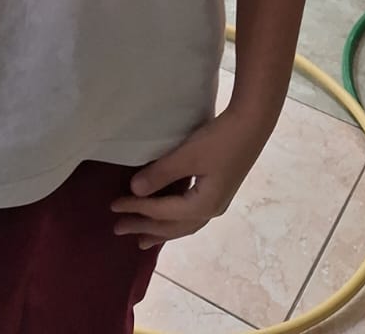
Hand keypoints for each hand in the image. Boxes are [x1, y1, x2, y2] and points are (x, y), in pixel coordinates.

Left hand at [110, 110, 265, 248]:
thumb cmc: (219, 140)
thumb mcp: (187, 155)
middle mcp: (210, 211)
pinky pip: (189, 214)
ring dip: (161, 230)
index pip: (161, 212)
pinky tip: (168, 215)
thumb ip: (161, 174)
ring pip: (183, 224)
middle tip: (119, 230)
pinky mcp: (218, 191)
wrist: (252, 125)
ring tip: (143, 239)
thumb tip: (134, 191)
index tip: (113, 206)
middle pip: (172, 227)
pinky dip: (174, 218)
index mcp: (202, 206)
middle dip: (145, 229)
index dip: (136, 209)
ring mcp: (216, 202)